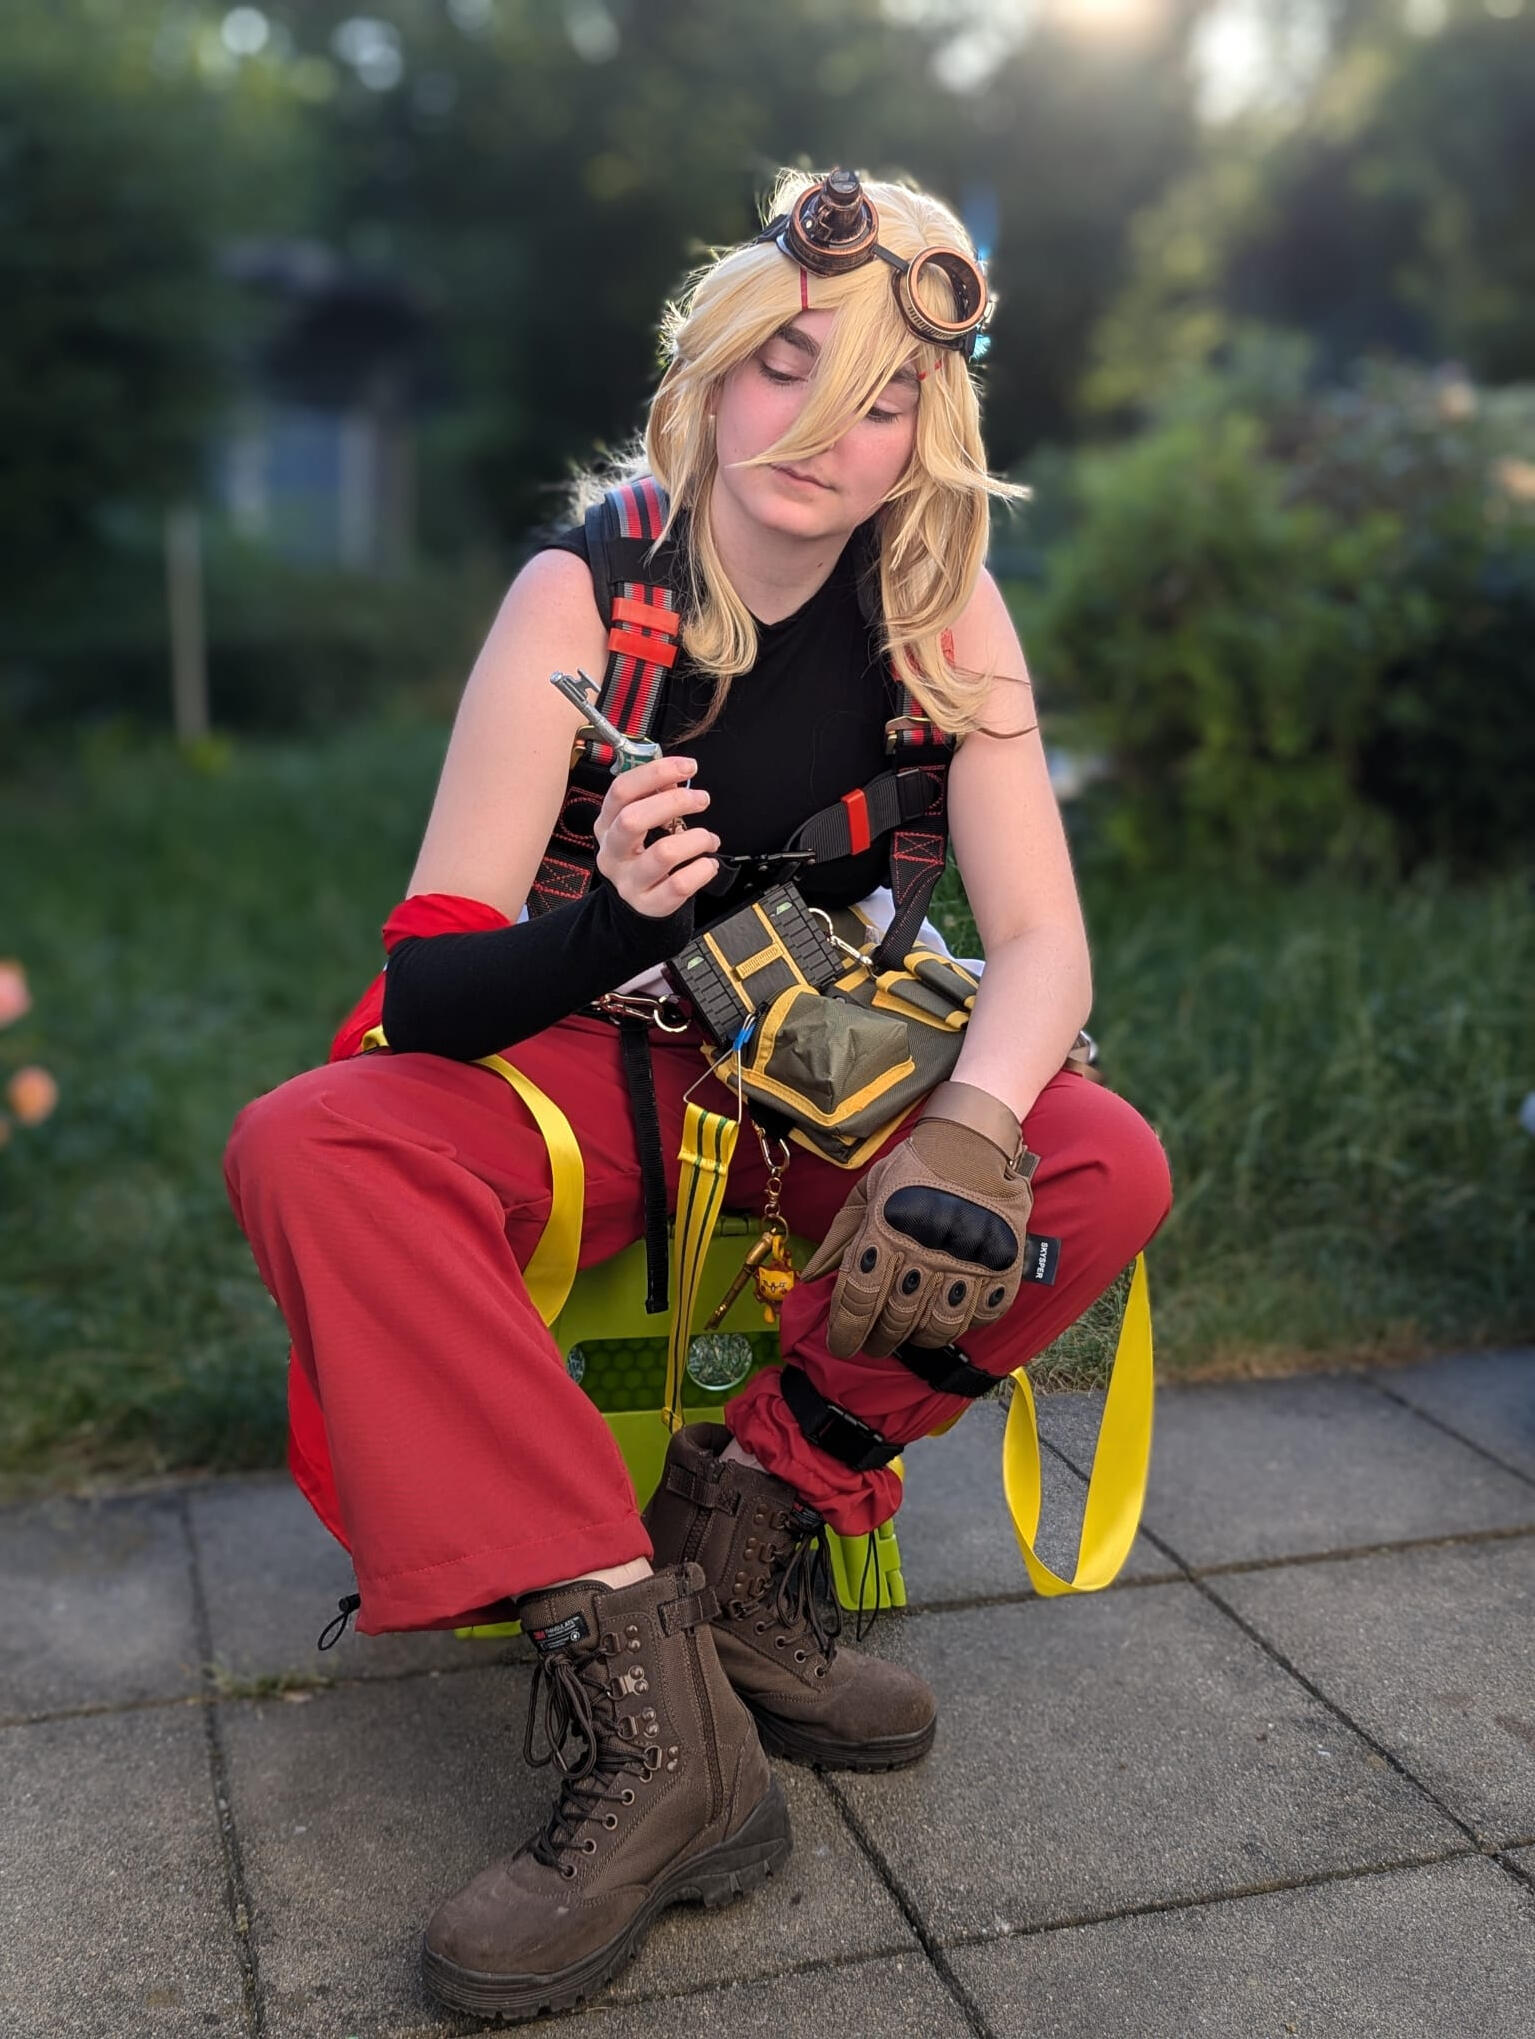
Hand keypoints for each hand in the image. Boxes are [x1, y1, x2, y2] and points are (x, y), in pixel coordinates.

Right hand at [593, 754, 719, 918]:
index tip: (688, 766)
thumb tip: (675, 776)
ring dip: (697, 839)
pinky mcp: (648, 903)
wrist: (637, 902)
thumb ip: (654, 797)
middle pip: (633, 819)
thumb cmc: (642, 854)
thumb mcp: (641, 823)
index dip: (655, 773)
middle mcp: (612, 852)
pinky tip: (708, 863)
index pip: (622, 790)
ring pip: (664, 853)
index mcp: (607, 824)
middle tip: (702, 799)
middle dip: (675, 803)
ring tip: (710, 839)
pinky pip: (680, 885)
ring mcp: (628, 881)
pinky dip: (702, 869)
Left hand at [800, 1082, 1037, 1357]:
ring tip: (910, 1332)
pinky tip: (949, 1313)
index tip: (842, 1345)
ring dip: (919, 1338)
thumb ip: (839, 1237)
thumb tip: (810, 1278)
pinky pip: (981, 1315)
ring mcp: (968, 1261)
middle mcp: (925, 1251)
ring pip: (938, 1327)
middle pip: (895, 1320)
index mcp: (885, 1232)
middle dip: (879, 1339)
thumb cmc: (914, 1167)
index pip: (858, 1300)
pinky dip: (963, 1323)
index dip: (845, 1332)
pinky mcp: (1003, 1264)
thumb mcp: (867, 1192)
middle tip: (875, 1342)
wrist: (974, 1140)